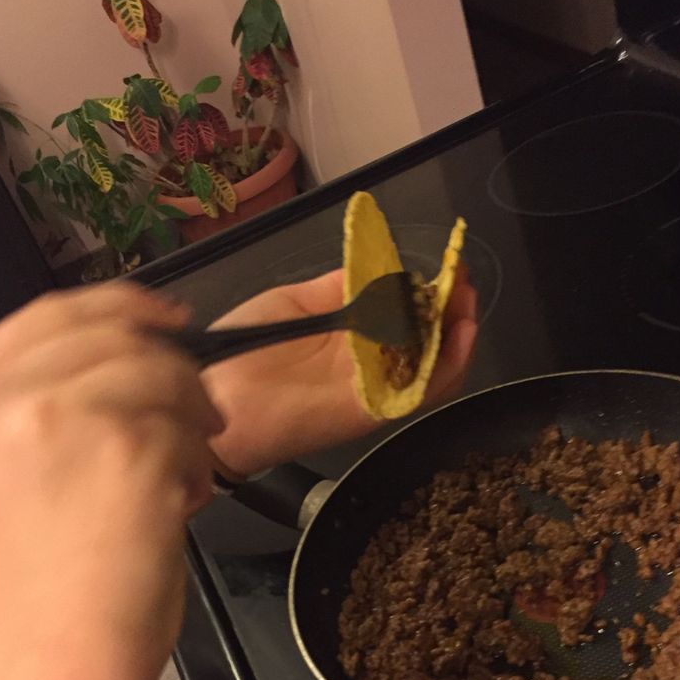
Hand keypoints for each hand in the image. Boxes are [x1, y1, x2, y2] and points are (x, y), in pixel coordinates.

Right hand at [0, 284, 218, 679]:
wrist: (40, 677)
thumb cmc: (19, 610)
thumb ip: (21, 419)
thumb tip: (108, 381)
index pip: (45, 318)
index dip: (118, 311)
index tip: (162, 323)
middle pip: (108, 333)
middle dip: (167, 366)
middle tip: (202, 407)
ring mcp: (54, 410)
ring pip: (158, 373)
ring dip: (189, 420)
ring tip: (186, 475)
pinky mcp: (122, 440)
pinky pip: (187, 425)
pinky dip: (200, 463)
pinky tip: (183, 505)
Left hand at [203, 266, 477, 477]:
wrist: (211, 399)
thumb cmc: (241, 353)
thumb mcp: (292, 303)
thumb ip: (337, 288)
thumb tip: (380, 268)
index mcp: (348, 340)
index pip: (403, 317)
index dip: (430, 294)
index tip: (447, 268)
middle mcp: (366, 367)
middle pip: (427, 342)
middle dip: (452, 310)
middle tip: (464, 281)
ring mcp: (371, 390)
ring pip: (433, 369)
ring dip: (458, 336)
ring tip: (468, 303)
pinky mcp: (370, 411)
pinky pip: (420, 393)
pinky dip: (446, 367)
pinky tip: (458, 336)